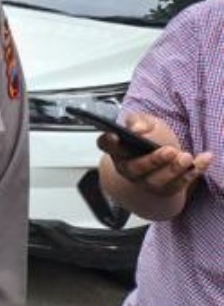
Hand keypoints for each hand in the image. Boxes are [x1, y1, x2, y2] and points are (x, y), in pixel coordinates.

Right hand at [97, 113, 211, 196]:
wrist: (162, 155)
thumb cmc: (148, 136)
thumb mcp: (143, 122)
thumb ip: (139, 121)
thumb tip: (139, 130)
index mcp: (118, 150)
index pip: (106, 145)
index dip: (108, 141)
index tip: (115, 136)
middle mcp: (129, 169)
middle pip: (136, 169)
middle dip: (153, 161)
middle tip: (169, 150)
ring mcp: (146, 182)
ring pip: (157, 182)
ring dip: (173, 170)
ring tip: (186, 157)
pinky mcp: (166, 190)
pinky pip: (180, 184)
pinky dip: (194, 172)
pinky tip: (204, 159)